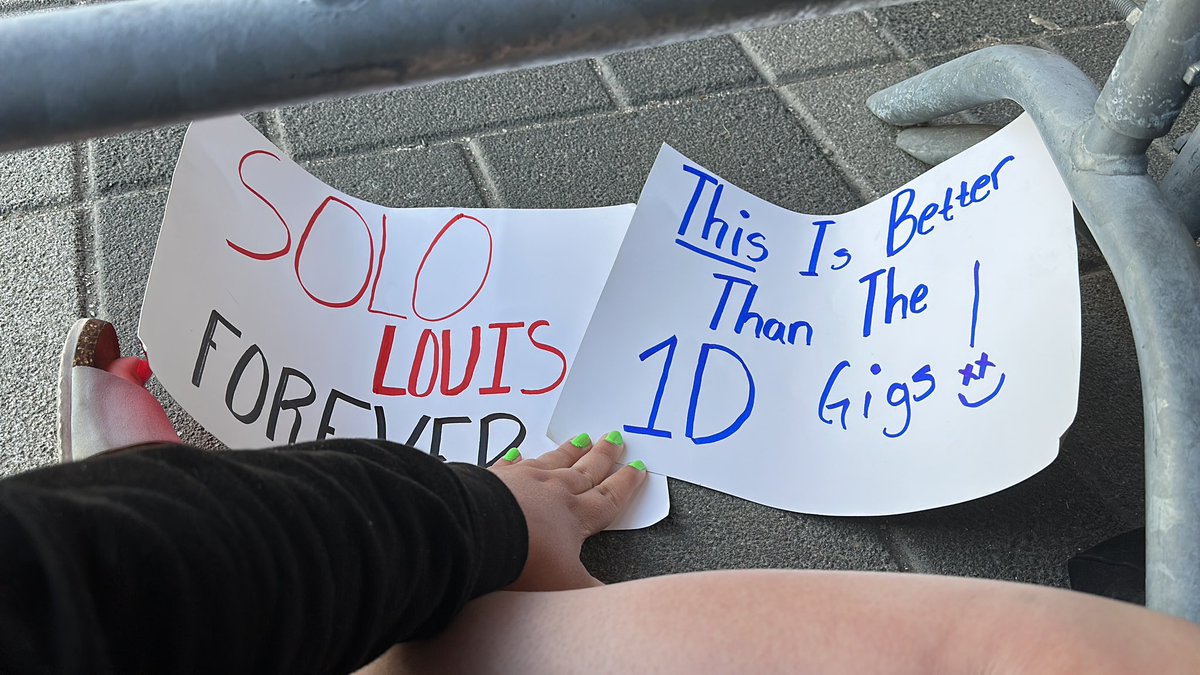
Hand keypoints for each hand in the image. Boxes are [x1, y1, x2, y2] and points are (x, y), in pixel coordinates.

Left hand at [488, 432, 646, 591]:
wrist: (479, 533)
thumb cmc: (524, 558)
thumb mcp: (567, 585)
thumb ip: (592, 592)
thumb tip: (612, 603)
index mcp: (575, 516)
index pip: (607, 498)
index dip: (625, 485)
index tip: (636, 469)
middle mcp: (553, 492)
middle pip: (585, 471)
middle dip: (603, 457)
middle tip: (614, 438)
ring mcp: (523, 480)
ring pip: (554, 461)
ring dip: (569, 451)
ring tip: (580, 439)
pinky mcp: (494, 478)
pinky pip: (510, 464)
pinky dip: (517, 459)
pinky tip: (518, 453)